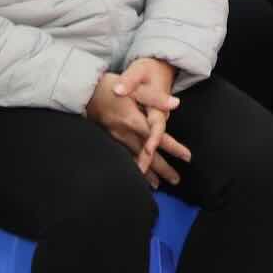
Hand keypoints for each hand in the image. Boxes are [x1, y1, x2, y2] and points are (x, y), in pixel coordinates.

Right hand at [112, 58, 187, 179]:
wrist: (84, 90)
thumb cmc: (111, 87)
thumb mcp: (135, 87)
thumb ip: (155, 97)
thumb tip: (176, 103)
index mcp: (133, 120)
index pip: (158, 137)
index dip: (173, 147)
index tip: (187, 157)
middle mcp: (124, 132)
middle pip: (147, 154)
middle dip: (162, 168)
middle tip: (176, 180)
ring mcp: (115, 137)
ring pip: (134, 158)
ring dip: (147, 172)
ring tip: (159, 185)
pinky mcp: (109, 138)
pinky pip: (123, 156)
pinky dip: (132, 166)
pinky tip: (137, 175)